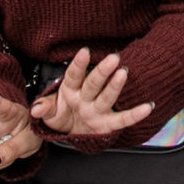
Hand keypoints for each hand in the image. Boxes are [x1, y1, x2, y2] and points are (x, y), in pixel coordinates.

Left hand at [31, 49, 156, 137]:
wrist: (72, 131)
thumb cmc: (62, 115)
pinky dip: (135, 114)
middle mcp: (86, 97)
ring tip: (123, 73)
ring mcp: (98, 109)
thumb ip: (44, 108)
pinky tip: (147, 106)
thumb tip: (36, 110)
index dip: (78, 64)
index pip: (74, 75)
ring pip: (107, 96)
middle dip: (102, 71)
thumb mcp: (50, 112)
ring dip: (115, 85)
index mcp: (70, 90)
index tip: (84, 52)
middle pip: (93, 83)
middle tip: (113, 58)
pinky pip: (122, 119)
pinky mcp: (107, 124)